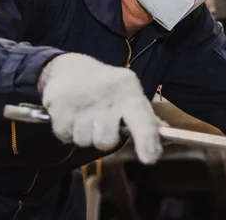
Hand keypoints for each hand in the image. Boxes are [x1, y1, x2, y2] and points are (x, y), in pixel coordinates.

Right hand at [41, 53, 163, 163]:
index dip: (148, 142)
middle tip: (102, 124)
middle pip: (106, 141)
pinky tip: (72, 116)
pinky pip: (65, 137)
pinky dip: (67, 132)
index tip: (150, 159)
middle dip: (103, 139)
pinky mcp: (59, 106)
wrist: (71, 67)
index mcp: (130, 92)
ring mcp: (82, 101)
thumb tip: (165, 138)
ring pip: (84, 141)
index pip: (143, 121)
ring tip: (86, 116)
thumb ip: (145, 118)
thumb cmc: (109, 87)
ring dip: (84, 135)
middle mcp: (108, 96)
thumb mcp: (130, 94)